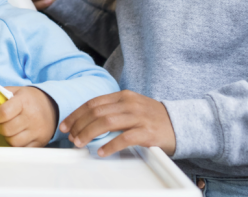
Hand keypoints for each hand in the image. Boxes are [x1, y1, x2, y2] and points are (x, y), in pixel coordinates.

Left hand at [0, 86, 58, 146]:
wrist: (52, 106)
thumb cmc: (29, 99)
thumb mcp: (16, 91)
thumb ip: (1, 94)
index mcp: (23, 102)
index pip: (4, 113)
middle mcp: (31, 117)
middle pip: (7, 130)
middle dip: (0, 128)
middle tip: (1, 124)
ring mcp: (37, 131)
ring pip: (14, 142)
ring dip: (7, 137)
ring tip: (9, 131)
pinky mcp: (40, 142)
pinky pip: (23, 149)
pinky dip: (17, 145)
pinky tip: (17, 137)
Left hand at [60, 90, 175, 156]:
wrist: (182, 123)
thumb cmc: (152, 118)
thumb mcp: (131, 107)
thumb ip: (112, 110)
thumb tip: (86, 122)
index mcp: (123, 96)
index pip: (93, 103)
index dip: (76, 114)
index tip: (65, 125)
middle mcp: (129, 103)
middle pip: (96, 112)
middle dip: (79, 125)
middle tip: (70, 137)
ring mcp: (139, 117)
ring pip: (106, 122)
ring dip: (89, 134)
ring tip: (79, 143)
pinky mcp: (148, 132)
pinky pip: (125, 138)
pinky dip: (110, 145)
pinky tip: (101, 152)